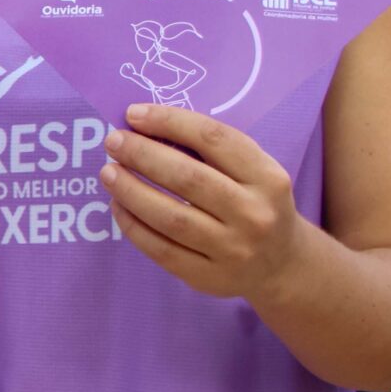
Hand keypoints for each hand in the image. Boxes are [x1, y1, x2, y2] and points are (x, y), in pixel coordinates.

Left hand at [101, 103, 303, 301]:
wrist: (282, 264)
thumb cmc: (256, 203)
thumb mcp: (252, 172)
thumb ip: (210, 150)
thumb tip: (145, 125)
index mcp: (267, 177)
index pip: (214, 139)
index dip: (170, 122)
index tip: (134, 114)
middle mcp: (253, 214)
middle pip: (187, 178)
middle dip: (142, 155)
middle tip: (113, 142)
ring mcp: (232, 250)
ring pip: (170, 218)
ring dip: (131, 191)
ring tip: (108, 173)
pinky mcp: (209, 277)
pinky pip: (161, 250)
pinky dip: (133, 226)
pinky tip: (118, 206)